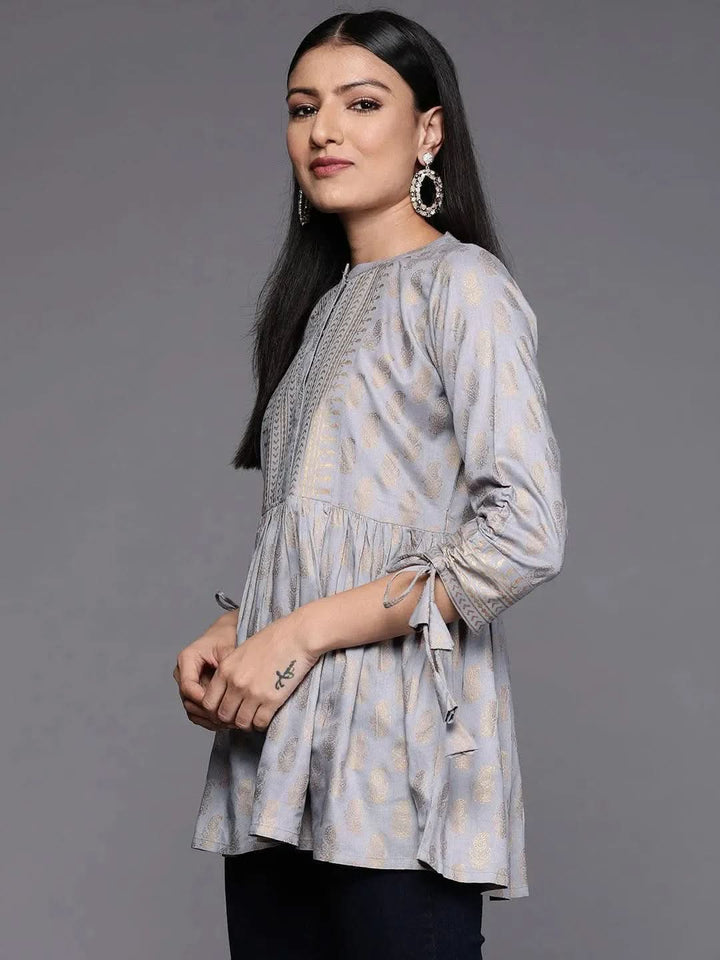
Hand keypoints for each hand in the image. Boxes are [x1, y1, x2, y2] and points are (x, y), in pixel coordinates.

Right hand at [173, 610, 238, 730]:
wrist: (223, 634)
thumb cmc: (224, 638)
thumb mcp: (227, 648)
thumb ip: (226, 665)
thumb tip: (231, 684)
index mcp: (186, 659)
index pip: (188, 686)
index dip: (203, 699)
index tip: (222, 705)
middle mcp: (182, 673)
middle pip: (189, 700)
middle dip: (208, 711)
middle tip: (228, 719)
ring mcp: (186, 684)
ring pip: (192, 709)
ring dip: (209, 718)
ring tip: (229, 723)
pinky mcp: (192, 693)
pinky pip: (196, 712)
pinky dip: (209, 719)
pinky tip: (225, 723)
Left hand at [200, 609, 319, 732]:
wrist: (297, 635)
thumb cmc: (273, 639)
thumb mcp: (242, 651)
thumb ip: (231, 671)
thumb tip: (228, 691)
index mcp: (225, 669)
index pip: (208, 702)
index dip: (215, 711)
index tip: (226, 710)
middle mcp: (236, 683)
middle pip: (223, 715)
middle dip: (231, 719)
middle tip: (240, 716)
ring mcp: (253, 693)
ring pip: (241, 722)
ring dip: (246, 723)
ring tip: (253, 717)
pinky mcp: (271, 700)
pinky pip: (259, 723)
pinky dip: (261, 723)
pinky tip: (265, 716)